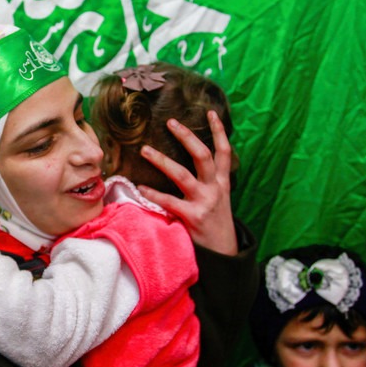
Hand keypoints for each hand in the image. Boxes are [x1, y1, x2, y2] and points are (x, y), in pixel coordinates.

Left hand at [137, 110, 237, 254]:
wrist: (224, 254)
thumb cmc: (215, 224)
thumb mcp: (219, 200)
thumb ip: (209, 182)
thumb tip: (192, 164)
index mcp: (222, 183)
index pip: (224, 152)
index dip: (219, 131)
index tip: (211, 113)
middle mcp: (215, 189)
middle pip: (202, 155)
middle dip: (187, 137)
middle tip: (170, 122)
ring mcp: (204, 202)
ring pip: (182, 174)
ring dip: (162, 160)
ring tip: (145, 149)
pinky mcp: (192, 217)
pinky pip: (169, 202)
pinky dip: (153, 194)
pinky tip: (140, 187)